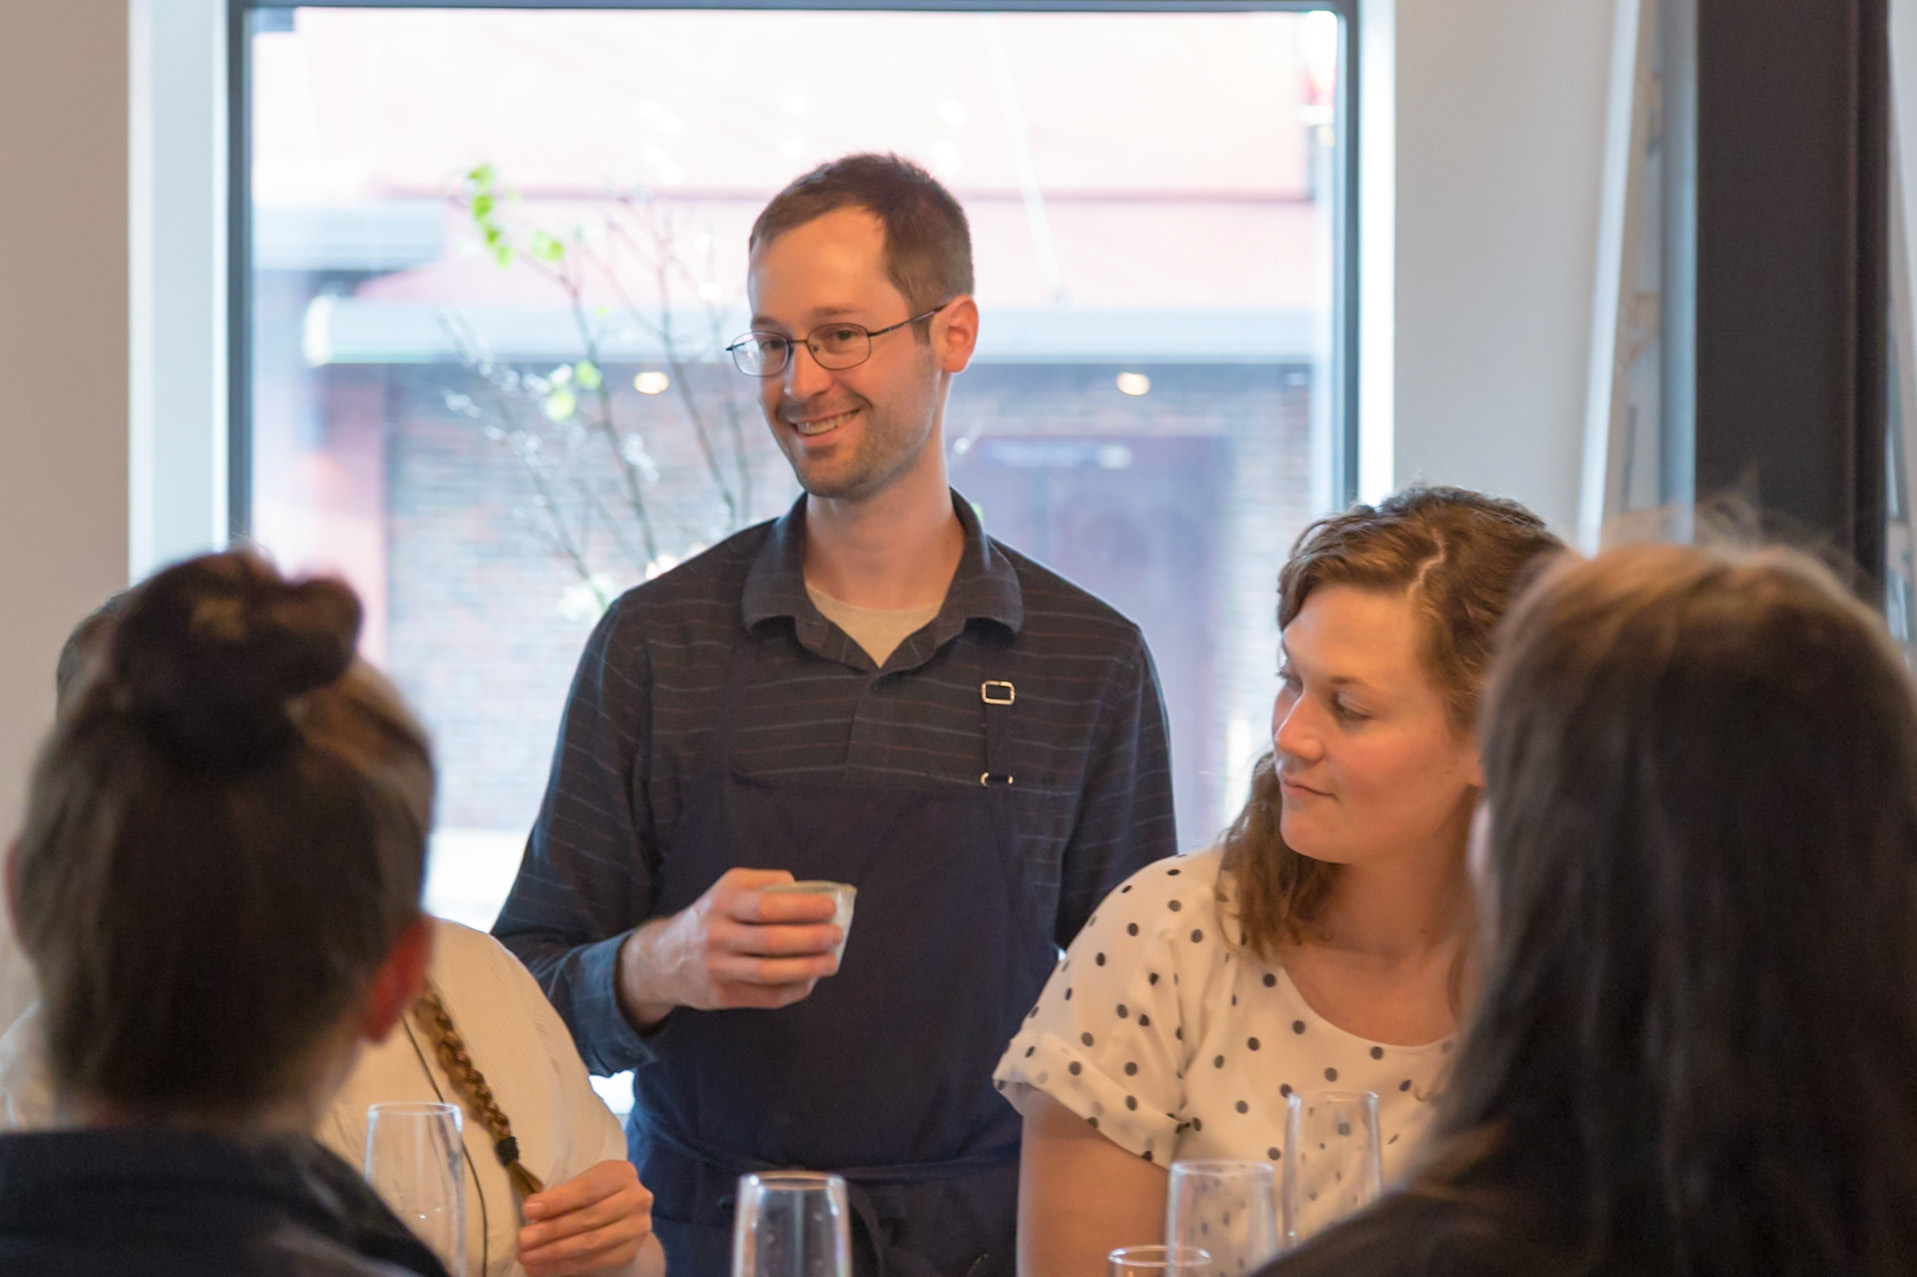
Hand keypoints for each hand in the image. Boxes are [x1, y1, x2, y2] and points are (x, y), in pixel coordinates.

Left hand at [517, 1159, 653, 1276]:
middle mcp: (636, 1198)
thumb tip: (532, 1209)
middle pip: (589, 1217)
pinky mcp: (630, 1252)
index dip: (557, 1201)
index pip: (588, 1189)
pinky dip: (564, 1267)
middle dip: (552, 1230)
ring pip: (591, 1243)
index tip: (528, 1211)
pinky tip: (542, 1268)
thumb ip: (560, 1197)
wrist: (623, 1223)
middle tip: (523, 1240)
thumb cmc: (594, 1199)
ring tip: (527, 1257)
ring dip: (554, 1252)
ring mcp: (637, 1227)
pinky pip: (593, 1262)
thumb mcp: (581, 1189)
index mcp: (621, 1173)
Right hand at [616, 867, 840, 1025]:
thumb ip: (766, 883)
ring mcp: (718, 969)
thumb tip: (807, 891)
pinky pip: (765, 997)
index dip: (802, 907)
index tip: (830, 908)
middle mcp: (717, 935)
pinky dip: (794, 990)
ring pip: (770, 972)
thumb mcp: (728, 888)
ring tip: (831, 962)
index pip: (767, 906)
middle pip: (772, 941)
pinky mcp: (722, 996)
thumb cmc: (711, 916)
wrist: (664, 958)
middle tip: (837, 935)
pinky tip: (811, 981)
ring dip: (808, 968)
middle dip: (811, 939)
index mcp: (722, 903)